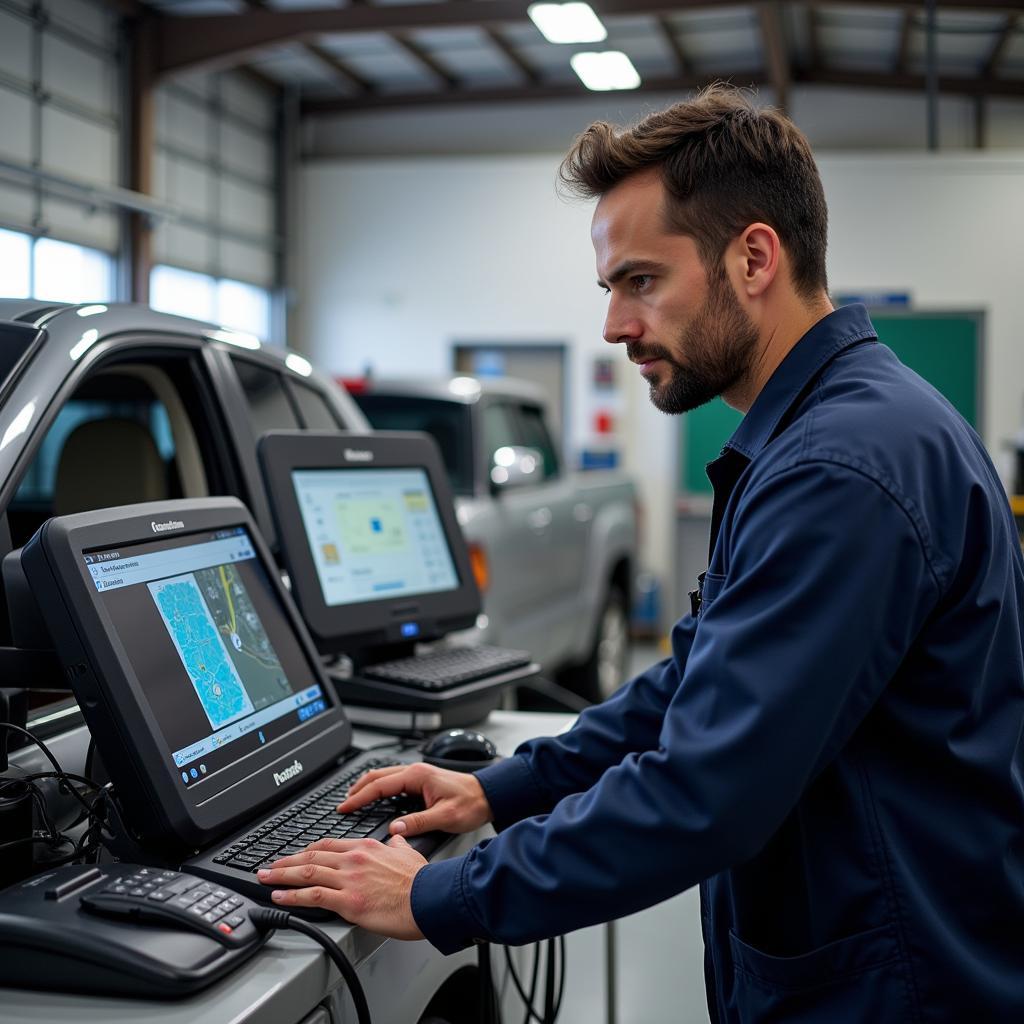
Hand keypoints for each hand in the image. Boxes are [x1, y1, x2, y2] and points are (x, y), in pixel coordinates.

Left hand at [257, 836, 426, 938]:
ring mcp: (349, 879)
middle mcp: (354, 859)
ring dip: (281, 876)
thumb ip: (398, 845)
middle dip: (286, 862)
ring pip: (306, 873)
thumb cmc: (422, 881)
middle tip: (270, 866)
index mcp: (367, 847)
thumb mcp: (409, 854)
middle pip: (311, 856)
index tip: (298, 854)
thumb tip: (397, 839)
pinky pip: (312, 897)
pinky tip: (279, 897)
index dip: (309, 849)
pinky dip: (291, 896)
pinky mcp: (348, 901)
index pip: (329, 845)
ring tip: (265, 879)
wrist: (429, 898)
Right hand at [339, 762, 492, 836]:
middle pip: (377, 776)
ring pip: (384, 776)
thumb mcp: (445, 817)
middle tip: (342, 805)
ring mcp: (417, 774)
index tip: (344, 808)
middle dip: (357, 789)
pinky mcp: (421, 780)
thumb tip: (395, 829)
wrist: (489, 795)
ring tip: (352, 801)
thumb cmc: (471, 803)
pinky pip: (393, 781)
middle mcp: (415, 771)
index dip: (360, 797)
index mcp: (417, 776)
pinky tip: (374, 798)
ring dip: (366, 787)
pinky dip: (378, 788)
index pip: (380, 785)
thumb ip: (418, 822)